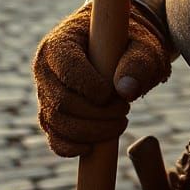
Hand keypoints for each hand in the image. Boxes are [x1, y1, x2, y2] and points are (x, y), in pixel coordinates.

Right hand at [32, 4, 172, 156]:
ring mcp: (46, 93)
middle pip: (61, 101)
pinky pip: (54, 138)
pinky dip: (72, 147)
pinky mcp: (52, 114)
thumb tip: (126, 91)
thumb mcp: (143, 45)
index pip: (68, 68)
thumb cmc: (132, 43)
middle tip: (125, 110)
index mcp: (62, 42)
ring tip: (120, 122)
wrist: (122, 49)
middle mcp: (46, 68)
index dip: (90, 86)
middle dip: (96, 114)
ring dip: (90, 131)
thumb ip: (139, 62)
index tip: (113, 94)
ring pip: (56, 122)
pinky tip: (93, 147)